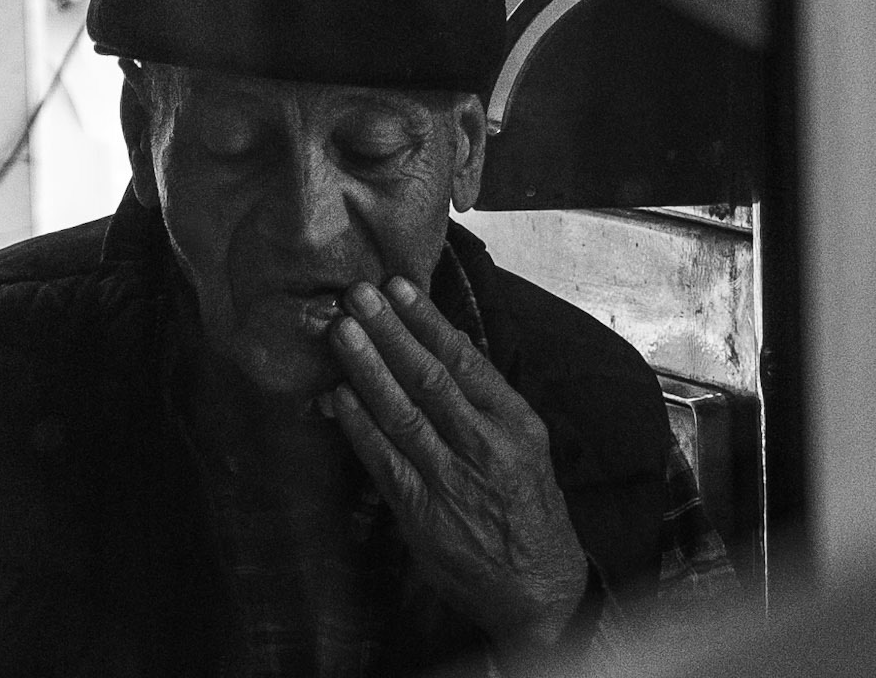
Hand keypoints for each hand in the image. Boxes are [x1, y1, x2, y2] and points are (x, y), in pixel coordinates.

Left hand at [323, 276, 588, 652]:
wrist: (537, 591)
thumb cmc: (528, 506)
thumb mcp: (526, 442)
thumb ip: (486, 394)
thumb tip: (449, 339)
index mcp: (515, 423)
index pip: (465, 359)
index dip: (427, 320)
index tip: (398, 285)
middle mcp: (484, 447)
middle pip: (429, 378)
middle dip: (389, 332)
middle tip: (358, 294)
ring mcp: (450, 480)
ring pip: (402, 413)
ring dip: (367, 368)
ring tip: (342, 330)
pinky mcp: (421, 512)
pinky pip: (383, 459)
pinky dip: (359, 425)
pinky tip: (338, 395)